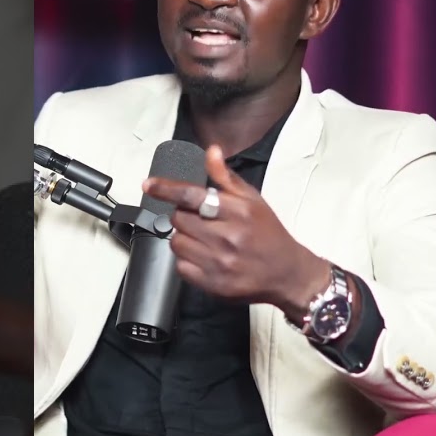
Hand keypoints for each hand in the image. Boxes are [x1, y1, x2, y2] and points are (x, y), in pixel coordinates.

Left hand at [142, 144, 331, 318]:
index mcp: (238, 212)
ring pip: (177, 242)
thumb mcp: (253, 200)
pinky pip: (181, 266)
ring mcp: (219, 263)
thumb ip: (227, 177)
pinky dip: (187, 260)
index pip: (192, 196)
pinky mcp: (213, 284)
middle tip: (201, 219)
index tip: (149, 184)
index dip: (167, 188)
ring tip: (204, 238)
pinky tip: (205, 256)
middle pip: (179, 218)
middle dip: (184, 215)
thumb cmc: (269, 234)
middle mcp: (228, 237)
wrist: (286, 273)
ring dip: (184, 237)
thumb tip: (211, 151)